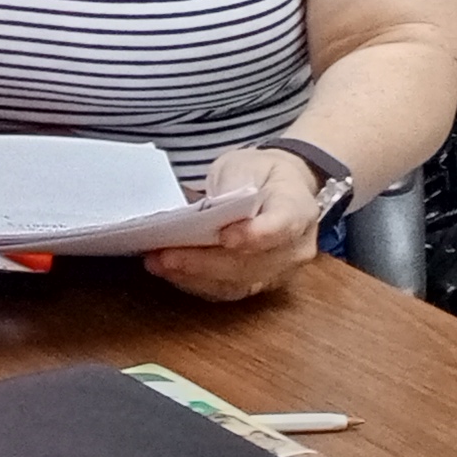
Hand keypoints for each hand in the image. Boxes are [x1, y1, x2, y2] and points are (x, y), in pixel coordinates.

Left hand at [145, 147, 324, 305]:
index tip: (225, 237)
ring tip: (158, 264)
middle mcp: (295, 249)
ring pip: (236, 283)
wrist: (279, 189)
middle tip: (165, 255)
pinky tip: (169, 272)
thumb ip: (230, 188)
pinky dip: (195, 283)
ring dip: (193, 276)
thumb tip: (202, 214)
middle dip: (204, 262)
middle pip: (251, 264)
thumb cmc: (259, 174)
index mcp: (298, 209)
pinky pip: (227, 291)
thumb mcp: (244, 165)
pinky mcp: (259, 285)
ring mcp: (279, 273)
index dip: (255, 236)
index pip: (281, 227)